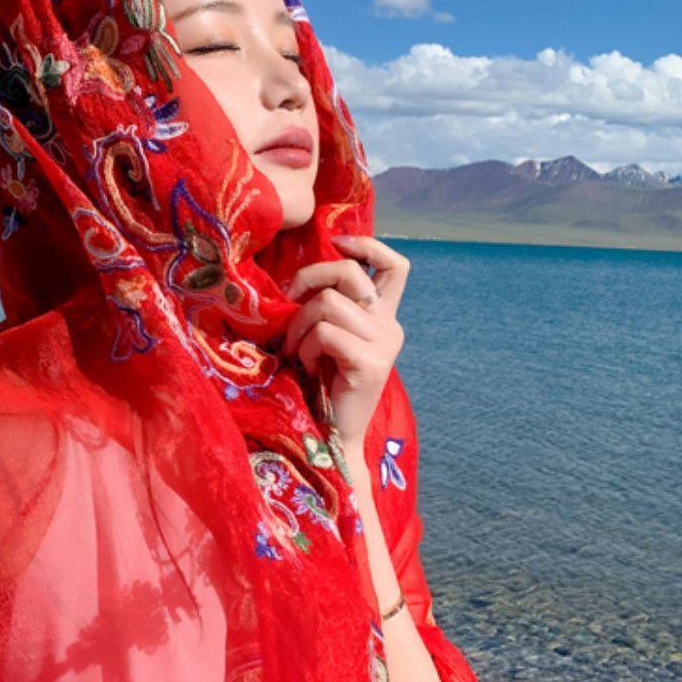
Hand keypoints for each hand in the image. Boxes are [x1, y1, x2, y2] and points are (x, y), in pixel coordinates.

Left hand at [279, 234, 409, 450]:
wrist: (332, 438)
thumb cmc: (319, 386)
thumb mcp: (326, 338)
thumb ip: (328, 308)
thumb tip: (299, 278)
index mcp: (383, 317)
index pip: (394, 265)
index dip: (366, 245)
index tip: (335, 244)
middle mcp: (390, 327)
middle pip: (347, 274)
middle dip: (307, 281)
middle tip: (288, 307)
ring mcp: (384, 345)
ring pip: (328, 303)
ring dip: (299, 327)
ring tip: (298, 353)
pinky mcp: (370, 364)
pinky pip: (324, 334)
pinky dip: (306, 350)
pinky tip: (307, 369)